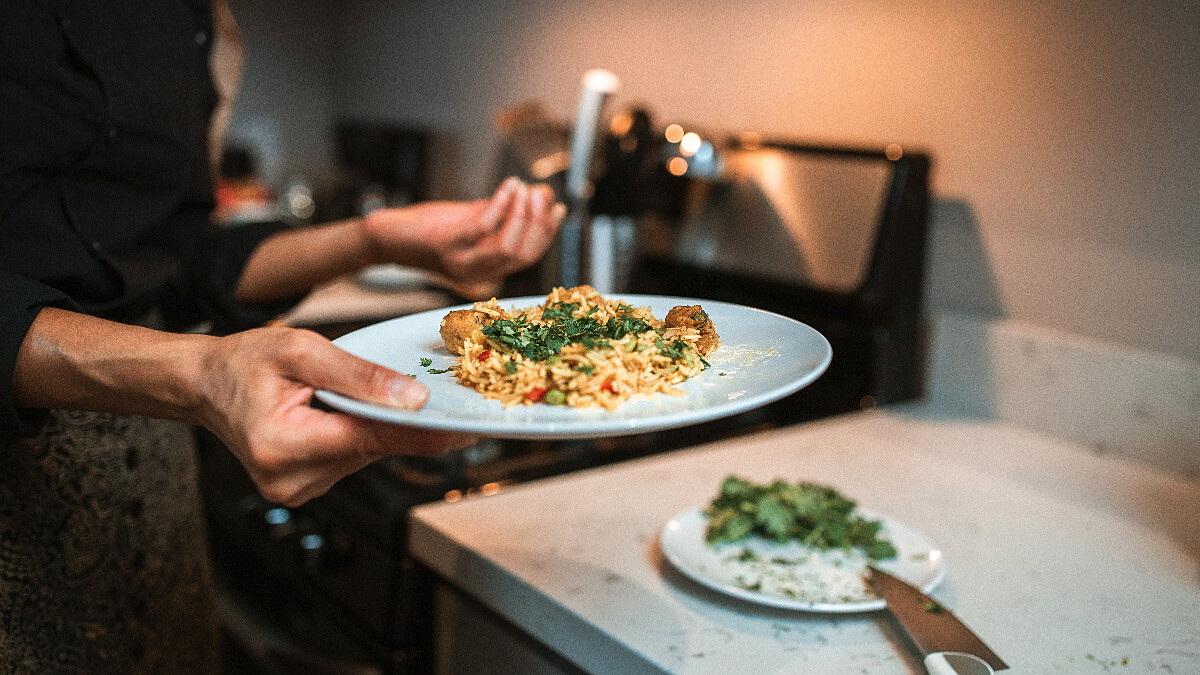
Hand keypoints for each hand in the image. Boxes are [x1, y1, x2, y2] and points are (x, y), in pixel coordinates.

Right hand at [195, 326, 473, 505]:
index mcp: (284, 445)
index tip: (465, 429)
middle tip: (416, 390)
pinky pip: (350, 458)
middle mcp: (291, 479)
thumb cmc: (244, 362)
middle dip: (393, 418)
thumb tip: (414, 396)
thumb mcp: (302, 350)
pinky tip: (336, 414)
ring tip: (340, 394)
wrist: (204, 385)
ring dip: (370, 425)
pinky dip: (354, 435)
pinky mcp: (303, 489)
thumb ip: (360, 375)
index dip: (422, 431)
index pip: (372, 439)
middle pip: (372, 447)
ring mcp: (297, 489)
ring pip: (364, 454)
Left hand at [361, 177, 565, 287]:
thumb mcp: (472, 220)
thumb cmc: (430, 229)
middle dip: (538, 223)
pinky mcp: (447, 245)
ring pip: (508, 246)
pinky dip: (502, 203)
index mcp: (486, 269)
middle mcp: (477, 271)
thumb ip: (504, 211)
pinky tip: (509, 186)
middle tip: (540, 194)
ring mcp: (461, 261)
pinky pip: (484, 226)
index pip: (528, 257)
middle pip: (523, 255)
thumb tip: (540, 193)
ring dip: (522, 215)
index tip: (556, 208)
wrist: (389, 237)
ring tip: (525, 189)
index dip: (547, 233)